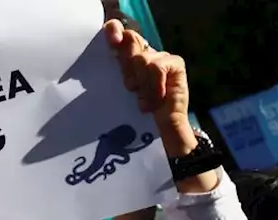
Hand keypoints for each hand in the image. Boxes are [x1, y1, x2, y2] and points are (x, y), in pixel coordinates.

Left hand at [104, 19, 191, 156]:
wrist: (161, 130)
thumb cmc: (138, 113)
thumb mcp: (121, 91)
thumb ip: (116, 73)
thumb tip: (103, 55)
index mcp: (129, 59)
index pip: (121, 35)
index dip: (114, 31)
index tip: (110, 37)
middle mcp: (146, 53)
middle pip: (130, 42)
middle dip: (127, 67)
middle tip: (132, 88)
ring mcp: (162, 57)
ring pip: (142, 58)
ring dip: (141, 83)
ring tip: (144, 101)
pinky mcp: (175, 64)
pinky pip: (156, 66)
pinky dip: (153, 85)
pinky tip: (155, 100)